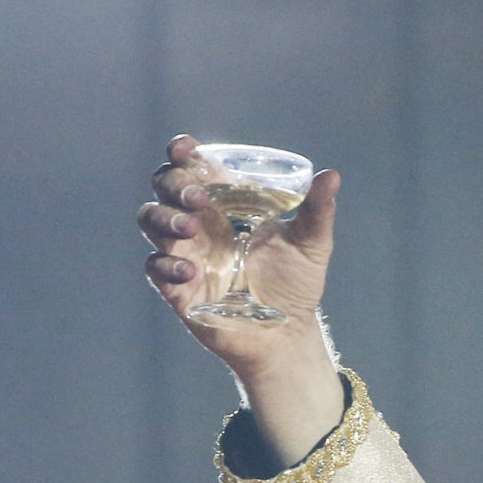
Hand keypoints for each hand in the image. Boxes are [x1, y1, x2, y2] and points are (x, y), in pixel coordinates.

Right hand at [138, 135, 344, 461]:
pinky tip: (192, 271)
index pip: (192, 167)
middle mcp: (199, 223)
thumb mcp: (311, 245)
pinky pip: (156, 267)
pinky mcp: (178, 287)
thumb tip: (331, 176)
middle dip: (174, 185)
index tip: (186, 148)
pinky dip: (168, 265)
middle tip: (199, 199)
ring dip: (165, 218)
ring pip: (151, 219)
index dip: (182, 153)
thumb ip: (317, 211)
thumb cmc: (295, 285)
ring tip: (190, 228)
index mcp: (225, 204)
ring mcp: (185, 253)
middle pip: (165, 187)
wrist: (287, 334)